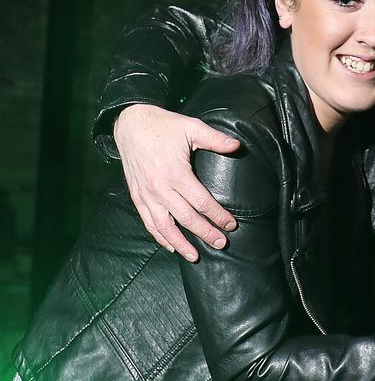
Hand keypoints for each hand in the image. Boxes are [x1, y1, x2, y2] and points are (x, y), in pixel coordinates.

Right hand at [114, 104, 240, 261]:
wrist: (130, 124)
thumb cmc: (164, 126)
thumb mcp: (192, 127)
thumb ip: (215, 139)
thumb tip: (238, 146)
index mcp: (176, 173)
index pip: (201, 202)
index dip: (217, 216)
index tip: (231, 225)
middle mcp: (160, 188)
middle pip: (186, 218)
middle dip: (205, 233)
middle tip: (221, 244)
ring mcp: (146, 195)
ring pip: (164, 226)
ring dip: (181, 243)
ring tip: (195, 256)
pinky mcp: (137, 196)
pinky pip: (148, 222)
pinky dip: (159, 236)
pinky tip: (171, 246)